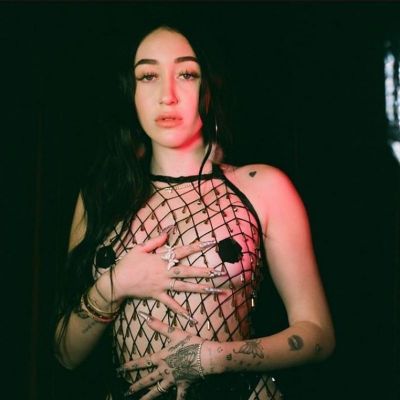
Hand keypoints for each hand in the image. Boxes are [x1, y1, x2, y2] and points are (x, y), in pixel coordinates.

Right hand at [108, 229, 224, 318]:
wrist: (117, 281)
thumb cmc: (127, 263)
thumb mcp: (139, 247)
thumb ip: (155, 240)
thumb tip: (168, 233)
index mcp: (161, 258)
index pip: (183, 251)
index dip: (197, 246)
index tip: (210, 243)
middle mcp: (164, 271)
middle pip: (188, 271)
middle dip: (204, 271)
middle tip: (219, 272)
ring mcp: (162, 284)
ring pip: (184, 286)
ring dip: (199, 288)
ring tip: (213, 290)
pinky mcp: (157, 295)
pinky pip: (170, 303)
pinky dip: (180, 309)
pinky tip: (190, 315)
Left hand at [121, 313, 205, 399]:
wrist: (206, 356)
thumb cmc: (190, 343)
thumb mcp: (174, 332)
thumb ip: (159, 326)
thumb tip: (146, 318)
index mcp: (161, 358)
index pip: (142, 362)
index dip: (130, 366)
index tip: (119, 370)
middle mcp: (164, 371)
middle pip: (147, 380)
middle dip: (136, 386)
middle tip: (126, 392)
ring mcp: (173, 380)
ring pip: (158, 391)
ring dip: (148, 397)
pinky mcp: (183, 385)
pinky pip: (179, 396)